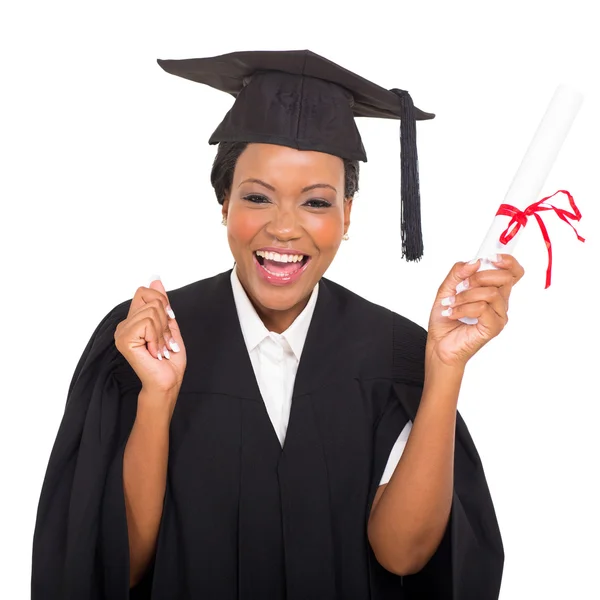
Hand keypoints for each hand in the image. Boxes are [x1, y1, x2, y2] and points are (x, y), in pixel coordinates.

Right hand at [114, 277, 186, 396]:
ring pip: (152, 312)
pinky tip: (154, 352)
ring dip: (163, 333)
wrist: (168, 381)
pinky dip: (158, 338)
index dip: (162, 303)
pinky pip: (148, 323)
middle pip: (151, 300)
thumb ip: (162, 303)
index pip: (145, 292)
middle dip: (166, 321)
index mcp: (133, 320)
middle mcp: (124, 325)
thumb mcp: (169, 324)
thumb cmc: (170, 358)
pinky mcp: (124, 339)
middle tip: (164, 342)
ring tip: (160, 349)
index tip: (168, 322)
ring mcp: (122, 332)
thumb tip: (155, 280)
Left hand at [426, 255, 524, 367]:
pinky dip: (463, 308)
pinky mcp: (494, 327)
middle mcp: (500, 302)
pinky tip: (452, 313)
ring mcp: (499, 315)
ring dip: (465, 296)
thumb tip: (475, 261)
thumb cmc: (445, 319)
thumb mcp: (446, 289)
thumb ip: (458, 273)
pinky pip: (482, 308)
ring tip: (451, 303)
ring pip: (491, 293)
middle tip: (461, 286)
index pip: (512, 272)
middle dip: (479, 277)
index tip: (491, 257)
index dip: (508, 261)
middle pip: (505, 278)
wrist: (439, 344)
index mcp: (492, 289)